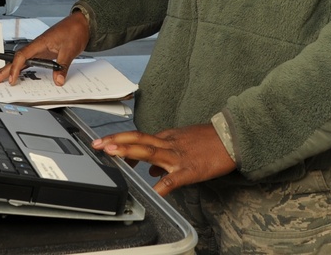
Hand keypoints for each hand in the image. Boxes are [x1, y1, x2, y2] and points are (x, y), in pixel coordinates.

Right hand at [0, 10, 89, 85]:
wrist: (81, 23)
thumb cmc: (74, 31)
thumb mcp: (70, 50)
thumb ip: (62, 66)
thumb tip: (58, 80)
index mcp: (40, 43)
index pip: (22, 56)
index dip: (15, 68)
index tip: (12, 79)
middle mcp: (37, 46)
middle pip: (16, 59)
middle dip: (3, 69)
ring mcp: (39, 49)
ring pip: (20, 61)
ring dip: (9, 69)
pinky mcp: (43, 52)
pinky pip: (29, 61)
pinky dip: (21, 68)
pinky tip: (16, 74)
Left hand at [91, 123, 235, 195]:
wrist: (232, 138)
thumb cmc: (208, 141)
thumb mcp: (182, 142)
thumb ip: (163, 154)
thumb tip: (149, 170)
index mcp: (166, 138)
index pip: (138, 137)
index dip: (119, 140)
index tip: (104, 144)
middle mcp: (168, 144)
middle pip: (138, 140)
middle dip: (116, 142)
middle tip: (98, 145)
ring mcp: (178, 157)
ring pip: (150, 152)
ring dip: (129, 152)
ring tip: (112, 154)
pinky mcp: (190, 170)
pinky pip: (173, 179)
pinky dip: (161, 185)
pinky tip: (152, 191)